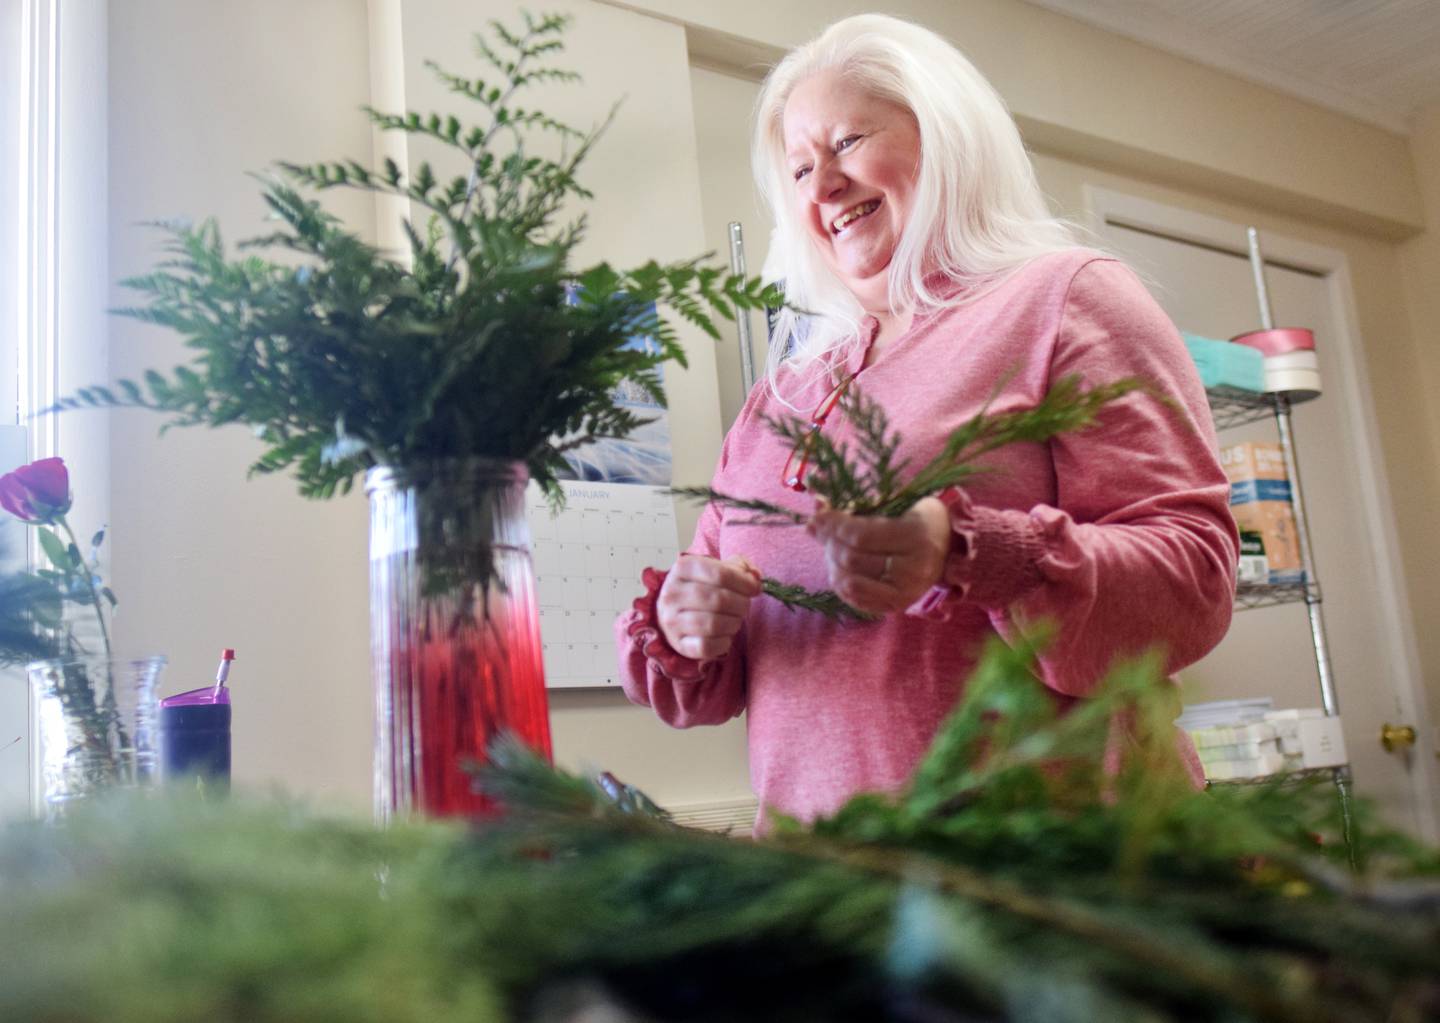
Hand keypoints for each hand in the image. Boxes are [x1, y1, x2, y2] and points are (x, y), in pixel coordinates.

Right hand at [657, 554, 762, 661]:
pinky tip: (726, 636)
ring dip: (734, 623)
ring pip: (713, 624)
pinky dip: (723, 643)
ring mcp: (672, 621)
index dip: (744, 583)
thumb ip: (740, 568)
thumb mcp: (716, 568)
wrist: (673, 610)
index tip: (754, 588)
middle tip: (745, 606)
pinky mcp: (678, 644)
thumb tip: (756, 578)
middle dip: (741, 604)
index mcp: (682, 568)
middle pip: (718, 600)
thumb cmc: (701, 586)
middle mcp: (672, 594)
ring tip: (736, 619)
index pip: (720, 575)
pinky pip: (706, 647)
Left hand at [807, 497, 951, 614]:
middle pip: (852, 559)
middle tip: (820, 530)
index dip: (833, 525)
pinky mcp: (897, 606)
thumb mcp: (895, 506)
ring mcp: (907, 591)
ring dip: (831, 563)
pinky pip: (857, 600)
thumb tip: (817, 505)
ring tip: (829, 549)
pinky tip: (837, 568)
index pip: (860, 536)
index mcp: (916, 536)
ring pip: (851, 581)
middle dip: (829, 542)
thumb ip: (858, 508)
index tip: (818, 515)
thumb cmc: (917, 520)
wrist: (949, 549)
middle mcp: (914, 568)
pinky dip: (840, 583)